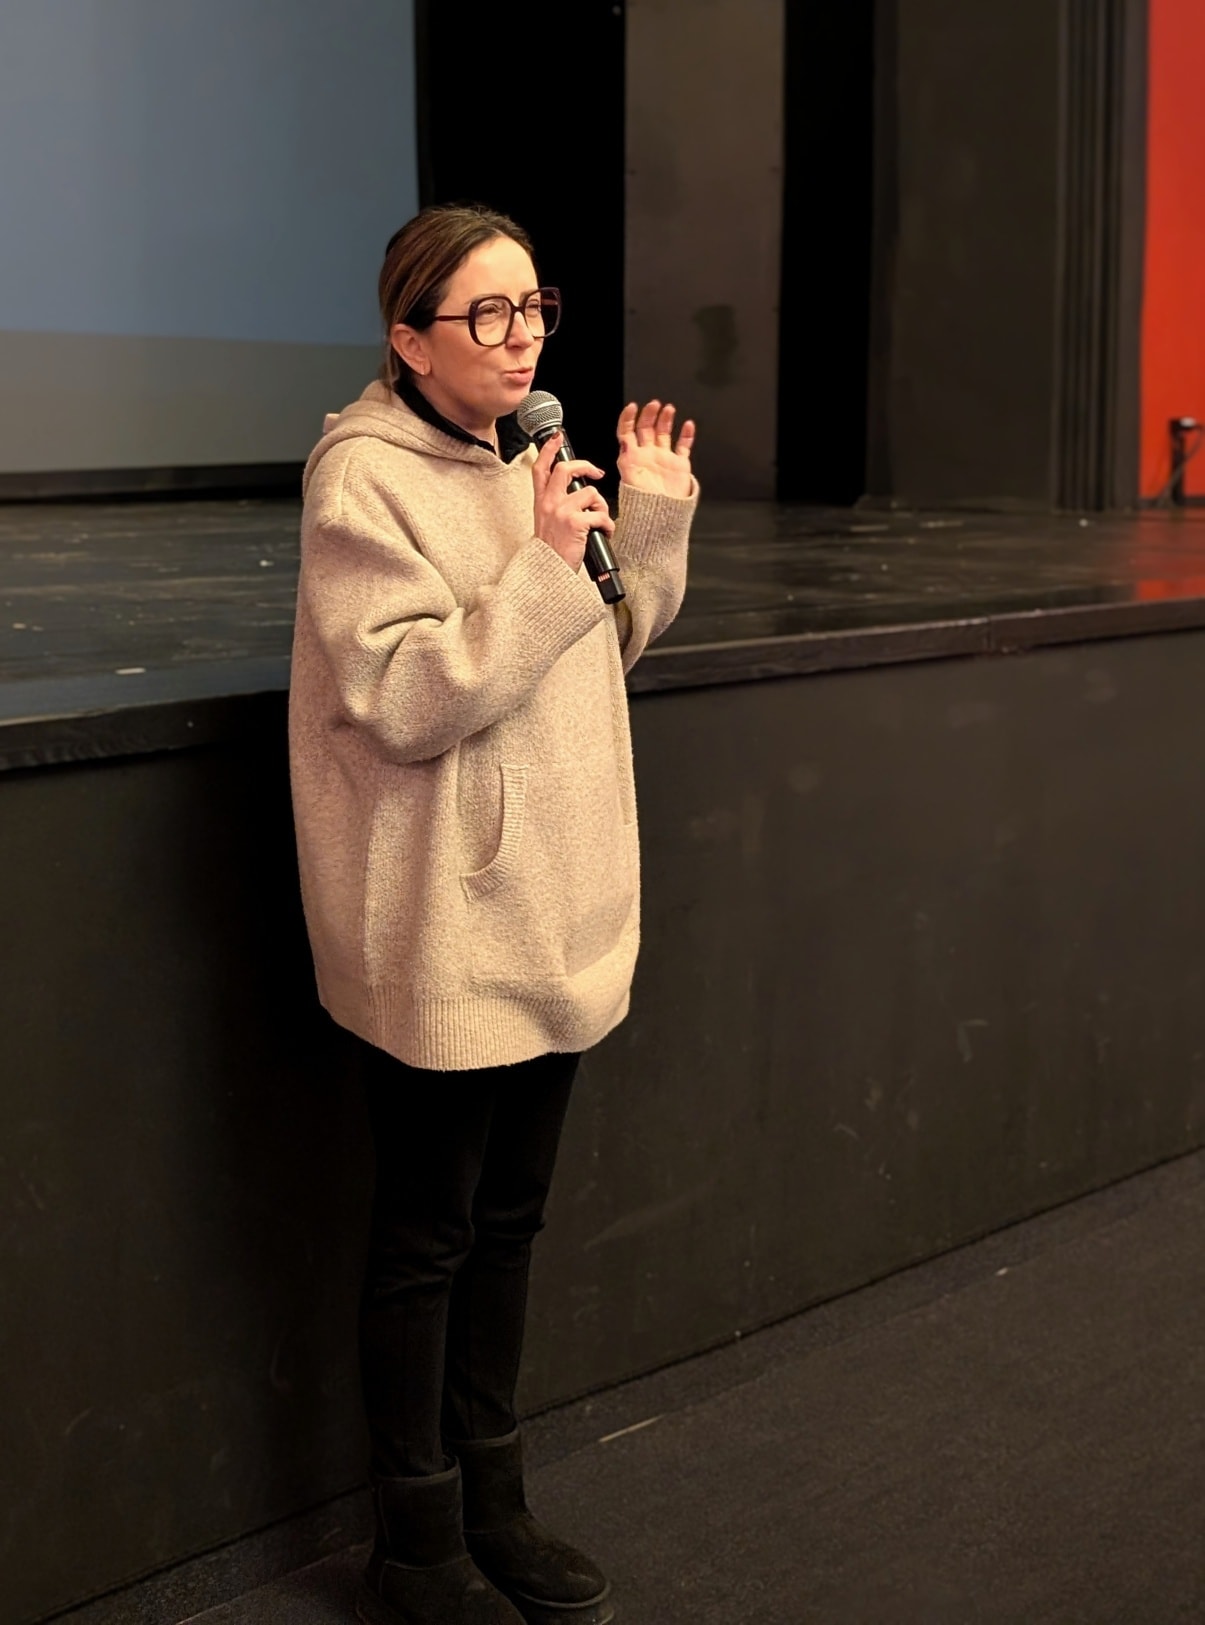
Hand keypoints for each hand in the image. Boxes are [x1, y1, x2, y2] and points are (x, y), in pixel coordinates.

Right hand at [531, 431, 614, 573]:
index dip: (549, 450)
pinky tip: (605, 533)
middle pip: (566, 468)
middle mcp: (549, 503)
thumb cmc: (551, 551)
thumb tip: (578, 493)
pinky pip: (600, 514)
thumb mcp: (546, 523)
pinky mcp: (576, 522)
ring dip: (602, 506)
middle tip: (597, 473)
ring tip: (600, 521)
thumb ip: (555, 505)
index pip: (541, 468)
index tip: (557, 437)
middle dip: (585, 466)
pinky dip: (608, 525)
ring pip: (591, 492)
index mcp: (541, 502)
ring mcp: (561, 511)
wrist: (548, 572)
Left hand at [616, 400, 695, 497]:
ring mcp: (663, 459)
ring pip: (664, 433)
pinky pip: (683, 446)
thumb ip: (627, 458)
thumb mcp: (628, 479)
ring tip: (668, 409)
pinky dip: (686, 435)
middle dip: (649, 414)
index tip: (632, 407)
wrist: (660, 520)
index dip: (628, 418)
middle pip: (646, 428)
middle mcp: (647, 455)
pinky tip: (688, 425)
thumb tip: (624, 440)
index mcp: (632, 458)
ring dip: (665, 419)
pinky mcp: (679, 465)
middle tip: (654, 405)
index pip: (627, 432)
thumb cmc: (641, 505)